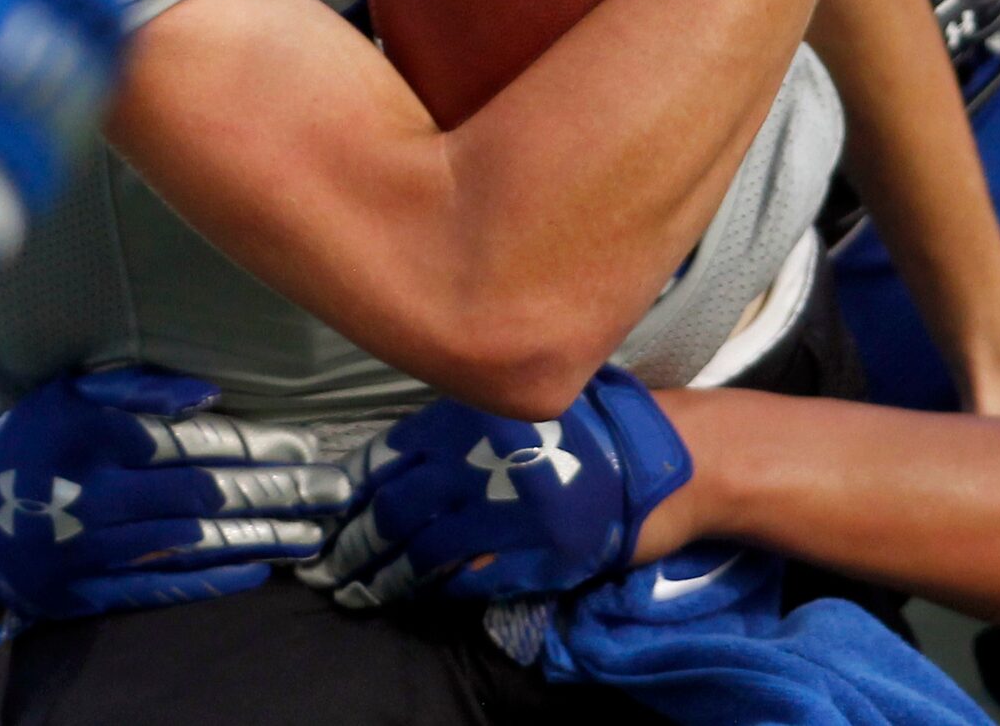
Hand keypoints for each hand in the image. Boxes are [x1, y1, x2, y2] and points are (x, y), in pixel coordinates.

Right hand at [0, 367, 352, 620]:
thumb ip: (135, 388)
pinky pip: (160, 587)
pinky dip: (212, 580)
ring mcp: (91, 550)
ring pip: (190, 544)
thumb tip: (207, 393)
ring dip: (257, 538)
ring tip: (311, 533)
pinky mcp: (87, 591)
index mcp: (94, 438)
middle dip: (272, 493)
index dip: (251, 445)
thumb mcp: (69, 393)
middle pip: (201, 496)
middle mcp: (94, 495)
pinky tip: (257, 571)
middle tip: (329, 490)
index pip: (188, 443)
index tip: (302, 443)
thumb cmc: (33, 438)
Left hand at [297, 369, 689, 608]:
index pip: (389, 458)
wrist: (670, 459)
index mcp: (472, 417)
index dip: (352, 491)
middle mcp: (483, 461)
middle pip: (396, 510)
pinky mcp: (540, 556)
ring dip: (386, 575)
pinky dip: (445, 587)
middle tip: (329, 565)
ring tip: (359, 589)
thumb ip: (459, 430)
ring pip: (425, 550)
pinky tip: (426, 592)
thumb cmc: (591, 427)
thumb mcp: (515, 407)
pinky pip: (476, 577)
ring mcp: (510, 512)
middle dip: (356, 543)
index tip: (329, 513)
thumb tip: (397, 465)